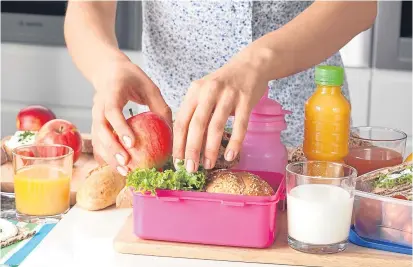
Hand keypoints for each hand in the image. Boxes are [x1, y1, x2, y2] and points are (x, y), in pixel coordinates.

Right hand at [91, 59, 171, 174]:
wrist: (108, 71)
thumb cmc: (132, 78)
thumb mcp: (150, 87)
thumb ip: (160, 106)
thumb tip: (172, 131)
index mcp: (111, 92)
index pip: (112, 111)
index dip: (120, 128)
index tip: (132, 144)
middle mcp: (98, 104)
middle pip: (101, 129)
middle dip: (112, 148)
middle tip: (127, 162)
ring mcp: (94, 115)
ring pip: (97, 139)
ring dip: (108, 156)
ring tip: (124, 171)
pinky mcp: (96, 124)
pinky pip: (97, 142)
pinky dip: (106, 156)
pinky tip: (118, 168)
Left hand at [173, 47, 269, 171]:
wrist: (250, 65)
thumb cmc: (223, 84)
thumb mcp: (204, 93)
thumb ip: (195, 113)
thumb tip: (186, 145)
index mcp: (194, 92)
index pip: (181, 121)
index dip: (178, 143)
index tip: (177, 161)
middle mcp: (209, 92)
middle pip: (196, 125)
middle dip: (192, 149)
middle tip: (190, 169)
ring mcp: (228, 95)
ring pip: (216, 126)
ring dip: (211, 149)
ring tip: (208, 165)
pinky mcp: (245, 100)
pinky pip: (240, 125)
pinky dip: (235, 142)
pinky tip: (230, 156)